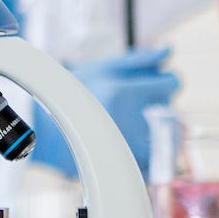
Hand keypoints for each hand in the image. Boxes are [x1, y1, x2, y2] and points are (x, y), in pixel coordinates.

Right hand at [31, 48, 179, 179]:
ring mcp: (127, 146)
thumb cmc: (73, 95)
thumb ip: (140, 60)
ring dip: (162, 131)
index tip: (159, 85)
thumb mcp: (104, 69)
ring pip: (167, 138)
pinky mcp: (124, 165)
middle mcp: (128, 120)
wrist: (47, 130)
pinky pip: (154, 161)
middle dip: (164, 107)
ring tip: (142, 125)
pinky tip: (136, 143)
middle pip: (171, 111)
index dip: (168, 83)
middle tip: (146, 105)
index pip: (171, 84)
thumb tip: (168, 52)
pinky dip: (151, 154)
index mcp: (124, 93)